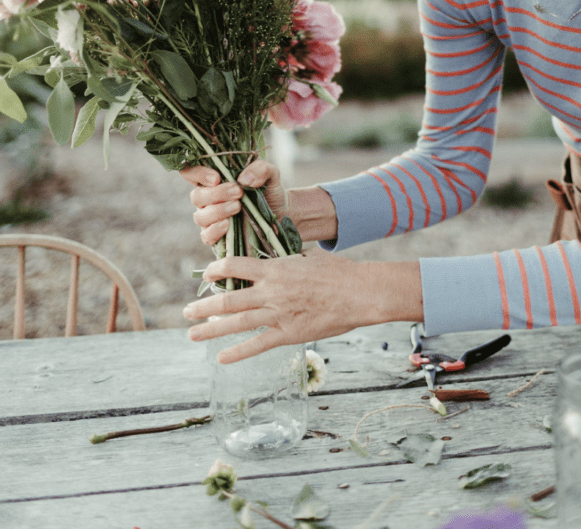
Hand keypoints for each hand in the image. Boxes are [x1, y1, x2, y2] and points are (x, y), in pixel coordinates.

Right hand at [180, 160, 288, 246]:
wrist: (281, 216)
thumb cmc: (269, 191)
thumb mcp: (271, 174)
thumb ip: (260, 168)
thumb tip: (243, 179)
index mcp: (215, 179)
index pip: (191, 172)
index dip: (197, 173)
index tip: (217, 177)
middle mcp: (208, 198)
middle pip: (196, 196)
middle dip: (216, 194)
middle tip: (238, 192)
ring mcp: (211, 219)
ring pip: (200, 216)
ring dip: (218, 211)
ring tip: (238, 207)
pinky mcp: (217, 237)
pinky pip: (206, 236)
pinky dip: (215, 230)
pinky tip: (228, 225)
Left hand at [183, 252, 423, 361]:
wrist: (359, 292)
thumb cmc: (338, 272)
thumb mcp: (309, 257)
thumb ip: (290, 259)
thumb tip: (282, 256)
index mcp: (276, 269)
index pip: (236, 265)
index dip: (217, 270)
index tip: (206, 274)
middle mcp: (271, 290)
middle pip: (229, 297)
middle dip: (204, 305)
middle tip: (187, 311)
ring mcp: (278, 313)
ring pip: (237, 321)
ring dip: (211, 328)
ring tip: (192, 333)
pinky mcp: (288, 333)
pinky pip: (257, 344)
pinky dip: (237, 352)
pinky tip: (221, 357)